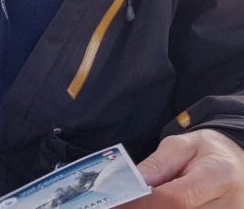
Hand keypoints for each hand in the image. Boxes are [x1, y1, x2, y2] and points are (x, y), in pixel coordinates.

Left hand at [120, 129, 243, 207]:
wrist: (236, 165)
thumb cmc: (207, 152)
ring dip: (154, 208)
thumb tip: (132, 182)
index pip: (176, 198)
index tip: (116, 200)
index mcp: (219, 177)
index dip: (143, 202)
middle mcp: (228, 206)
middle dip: (145, 207)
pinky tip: (154, 203)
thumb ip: (158, 164)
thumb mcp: (182, 145)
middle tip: (119, 202)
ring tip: (135, 200)